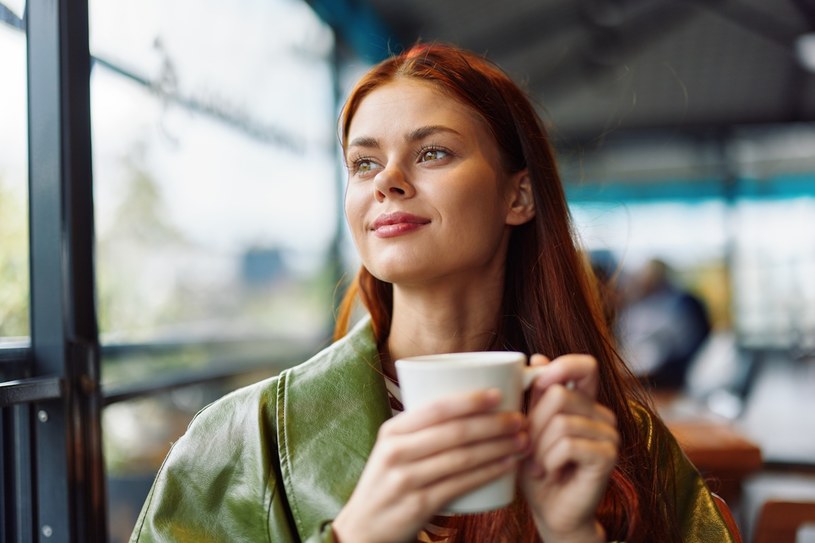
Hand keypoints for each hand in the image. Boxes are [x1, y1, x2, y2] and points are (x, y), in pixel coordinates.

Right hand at [333, 389, 527, 542]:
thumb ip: (422, 429)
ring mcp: (406, 479)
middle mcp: (396, 452)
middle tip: (519, 420)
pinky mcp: (419, 504)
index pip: (436, 408)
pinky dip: (488, 472)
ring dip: (498, 447)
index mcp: (392, 430)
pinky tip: (507, 465)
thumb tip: (471, 404)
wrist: (365, 527)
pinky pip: (461, 484)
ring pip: (462, 458)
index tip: (499, 394)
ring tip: (521, 441)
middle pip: (454, 432)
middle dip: (493, 424)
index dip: (470, 400)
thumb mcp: (394, 449)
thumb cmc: (391, 480)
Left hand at [520, 354, 618, 542]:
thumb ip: (535, 397)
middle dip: (533, 424)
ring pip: (561, 421)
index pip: (586, 366)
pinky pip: (568, 444)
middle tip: (530, 449)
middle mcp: (601, 414)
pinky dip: (550, 460)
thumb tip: (537, 358)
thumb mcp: (528, 427)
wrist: (550, 512)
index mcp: (584, 402)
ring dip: (540, 448)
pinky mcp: (608, 456)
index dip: (562, 366)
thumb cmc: (536, 470)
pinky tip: (552, 472)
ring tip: (540, 465)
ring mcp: (609, 435)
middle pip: (559, 395)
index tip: (538, 384)